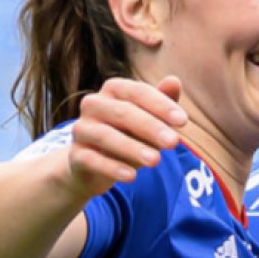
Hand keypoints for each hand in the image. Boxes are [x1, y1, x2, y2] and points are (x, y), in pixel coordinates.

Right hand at [67, 76, 188, 196]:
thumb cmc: (128, 134)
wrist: (93, 164)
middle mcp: (93, 105)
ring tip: (156, 161)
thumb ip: (162, 102)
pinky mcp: (75, 155)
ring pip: (105, 136)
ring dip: (132, 148)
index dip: (161, 105)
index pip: (137, 91)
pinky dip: (112, 168)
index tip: (183, 121)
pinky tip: (132, 176)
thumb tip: (174, 81)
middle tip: (174, 142)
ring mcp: (81, 129)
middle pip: (122, 112)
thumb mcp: (149, 120)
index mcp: (113, 90)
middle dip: (150, 127)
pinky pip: (91, 160)